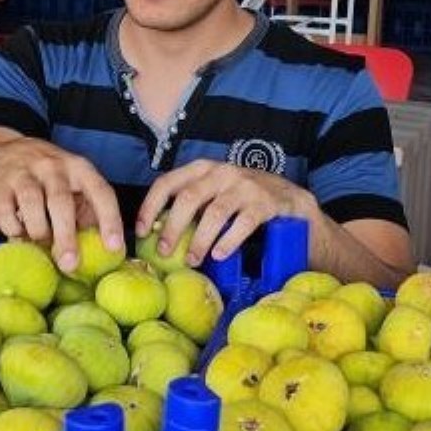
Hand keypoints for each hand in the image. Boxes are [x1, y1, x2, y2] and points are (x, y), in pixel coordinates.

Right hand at [0, 136, 124, 271]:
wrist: (5, 156)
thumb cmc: (47, 180)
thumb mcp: (72, 189)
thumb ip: (85, 215)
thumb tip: (100, 253)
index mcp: (78, 168)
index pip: (100, 192)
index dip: (109, 220)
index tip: (114, 247)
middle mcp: (52, 166)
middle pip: (61, 202)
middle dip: (66, 237)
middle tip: (70, 265)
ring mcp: (22, 173)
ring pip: (32, 204)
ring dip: (38, 231)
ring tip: (40, 241)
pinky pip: (6, 212)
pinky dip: (13, 229)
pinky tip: (18, 232)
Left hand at [135, 160, 310, 265]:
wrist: (290, 201)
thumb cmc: (241, 201)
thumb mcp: (213, 194)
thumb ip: (190, 206)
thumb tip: (155, 233)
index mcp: (202, 169)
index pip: (167, 182)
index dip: (150, 207)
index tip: (140, 232)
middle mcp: (222, 172)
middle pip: (188, 198)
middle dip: (172, 228)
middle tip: (163, 253)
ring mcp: (245, 185)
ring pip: (214, 213)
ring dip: (199, 240)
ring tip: (192, 261)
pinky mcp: (266, 202)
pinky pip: (243, 223)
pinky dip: (228, 241)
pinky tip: (219, 256)